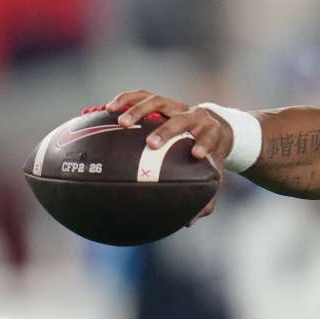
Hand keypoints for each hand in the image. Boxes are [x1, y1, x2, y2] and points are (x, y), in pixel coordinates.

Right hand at [106, 89, 231, 221]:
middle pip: (181, 119)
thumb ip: (206, 197)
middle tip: (151, 144)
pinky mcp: (161, 101)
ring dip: (139, 109)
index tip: (196, 154)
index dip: (204, 143)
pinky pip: (141, 96)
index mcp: (210, 133)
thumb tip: (189, 222)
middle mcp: (193, 116)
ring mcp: (176, 106)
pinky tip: (105, 110)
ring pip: (158, 101)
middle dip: (167, 130)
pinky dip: (124, 100)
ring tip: (119, 122)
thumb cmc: (210, 155)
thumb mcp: (213, 173)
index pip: (210, 137)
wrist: (214, 127)